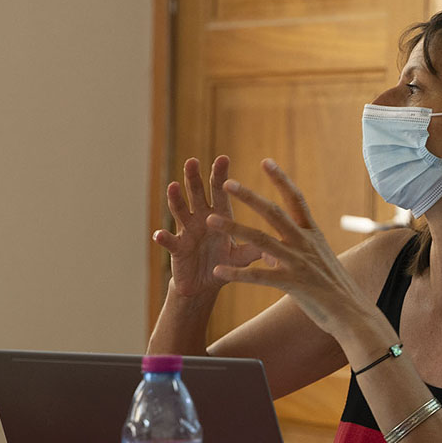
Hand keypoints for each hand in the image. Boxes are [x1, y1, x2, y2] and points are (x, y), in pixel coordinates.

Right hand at [153, 156, 262, 298]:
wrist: (205, 284)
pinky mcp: (177, 249)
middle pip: (196, 193)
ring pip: (180, 211)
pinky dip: (164, 238)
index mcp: (219, 215)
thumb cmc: (224, 263)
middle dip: (194, 178)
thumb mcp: (243, 255)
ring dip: (176, 199)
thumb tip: (283, 239)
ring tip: (173, 186)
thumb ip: (258, 246)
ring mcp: (187, 231)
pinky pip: (169, 242)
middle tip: (193, 161)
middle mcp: (201, 218)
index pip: (220, 191)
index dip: (221, 175)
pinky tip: (159, 234)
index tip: (223, 158)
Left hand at [206, 159, 394, 353]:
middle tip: (227, 182)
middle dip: (249, 196)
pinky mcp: (294, 284)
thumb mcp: (316, 264)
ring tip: (210, 220)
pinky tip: (218, 272)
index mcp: (314, 235)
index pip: (296, 199)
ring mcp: (300, 262)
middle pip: (274, 213)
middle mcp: (306, 243)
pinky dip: (238, 274)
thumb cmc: (336, 291)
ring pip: (261, 239)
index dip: (281, 180)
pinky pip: (260, 276)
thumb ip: (291, 253)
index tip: (265, 162)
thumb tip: (268, 252)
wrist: (354, 314)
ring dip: (234, 228)